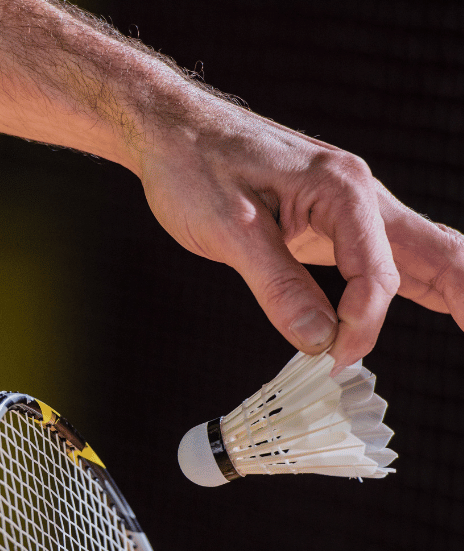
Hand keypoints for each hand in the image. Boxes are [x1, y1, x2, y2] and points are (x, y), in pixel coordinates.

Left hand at [137, 91, 463, 370]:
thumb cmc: (195, 167)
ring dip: (446, 293)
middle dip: (462, 298)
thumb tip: (318, 340)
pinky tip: (436, 306)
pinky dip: (412, 286)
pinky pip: (383, 257)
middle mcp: (357, 195)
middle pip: (434, 252)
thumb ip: (278, 286)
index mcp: (341, 190)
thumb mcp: (231, 230)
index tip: (332, 360)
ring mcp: (346, 209)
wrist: (173, 134)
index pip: (377, 272)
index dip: (362, 324)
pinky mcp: (327, 224)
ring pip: (417, 254)